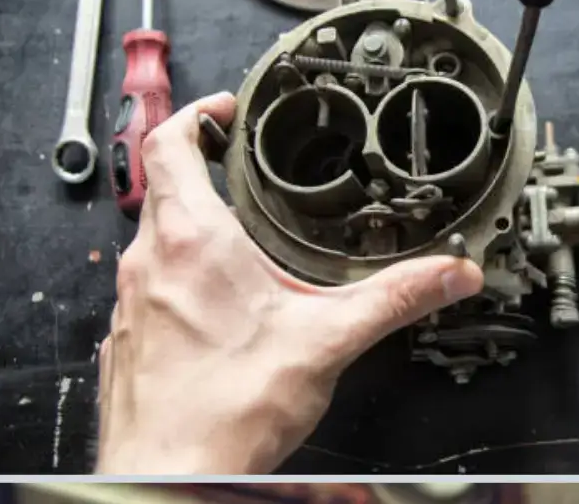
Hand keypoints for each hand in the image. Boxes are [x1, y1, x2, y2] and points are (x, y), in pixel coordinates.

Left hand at [95, 92, 482, 473]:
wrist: (168, 476)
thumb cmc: (225, 413)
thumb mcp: (329, 340)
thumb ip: (396, 297)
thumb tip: (450, 273)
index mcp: (193, 239)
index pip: (170, 142)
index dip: (196, 114)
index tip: (225, 112)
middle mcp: (151, 261)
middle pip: (163, 185)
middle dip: (202, 169)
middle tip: (242, 169)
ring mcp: (131, 301)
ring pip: (155, 238)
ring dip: (190, 225)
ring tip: (239, 236)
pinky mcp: (128, 338)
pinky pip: (149, 286)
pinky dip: (179, 277)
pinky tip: (217, 308)